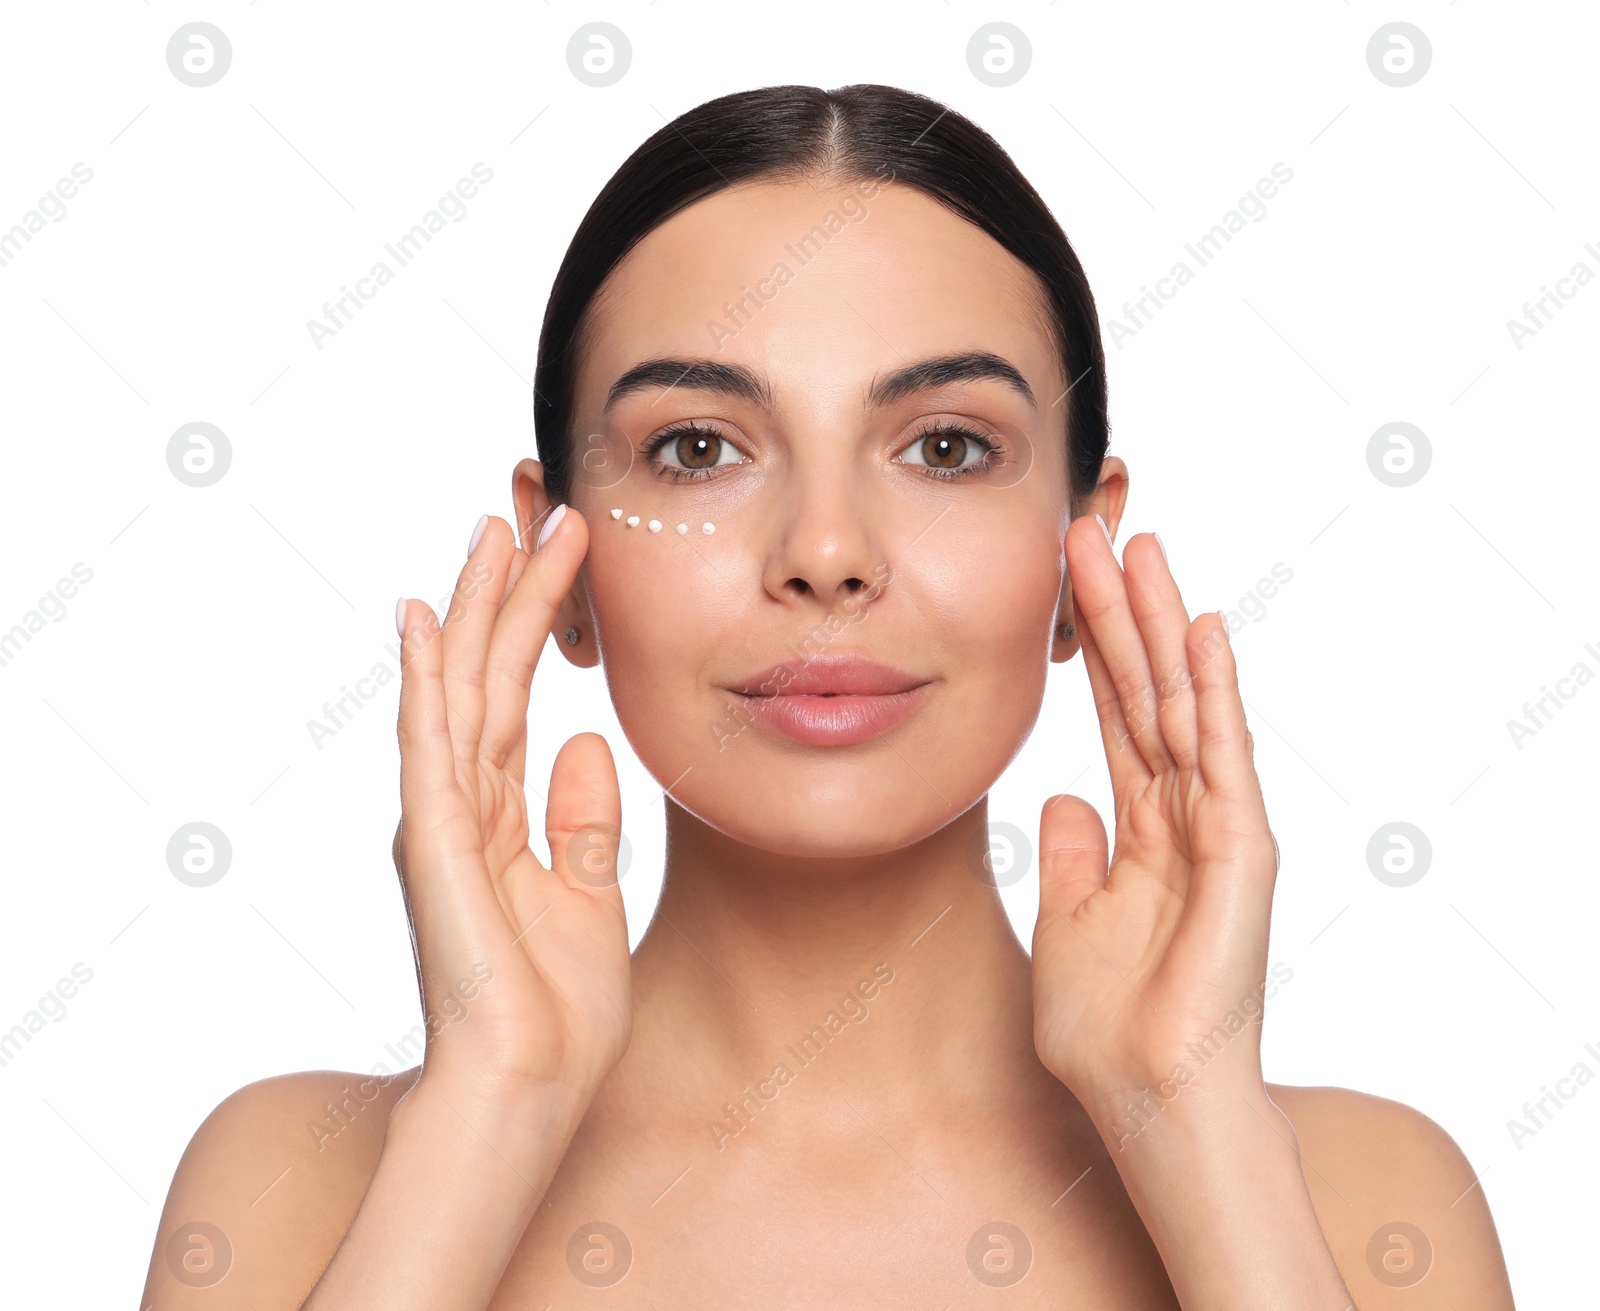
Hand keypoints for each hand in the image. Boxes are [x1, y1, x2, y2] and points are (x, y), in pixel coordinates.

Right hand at [393, 508, 630, 1113]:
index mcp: (499, 818)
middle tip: (527, 508)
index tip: (566, 552)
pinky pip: (430, 743)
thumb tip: (590, 743)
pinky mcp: (433, 843)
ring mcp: (441, 821)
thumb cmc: (555, 1013)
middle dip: (508, 591)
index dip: (540, 622)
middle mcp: (460, 807)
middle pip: (486, 676)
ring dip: (476, 607)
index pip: (518, 696)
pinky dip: (427, 676)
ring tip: (492, 527)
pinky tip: (427, 614)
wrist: (527, 1089)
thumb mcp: (589, 896)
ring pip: (459, 689)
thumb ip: (584, 821)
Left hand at [1031, 516, 1277, 1133]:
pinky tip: (1203, 632)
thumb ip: (1073, 853)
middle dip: (1124, 609)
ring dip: (1162, 624)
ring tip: (1144, 544)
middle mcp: (1182, 814)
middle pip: (1148, 690)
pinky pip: (1223, 758)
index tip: (1070, 574)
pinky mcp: (1240, 854)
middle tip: (1102, 524)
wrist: (1144, 1098)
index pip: (1116, 713)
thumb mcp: (1067, 921)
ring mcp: (1217, 829)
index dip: (1095, 643)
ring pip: (1184, 705)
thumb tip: (1063, 794)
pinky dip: (1215, 693)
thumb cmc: (1108, 1026)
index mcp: (1140, 827)